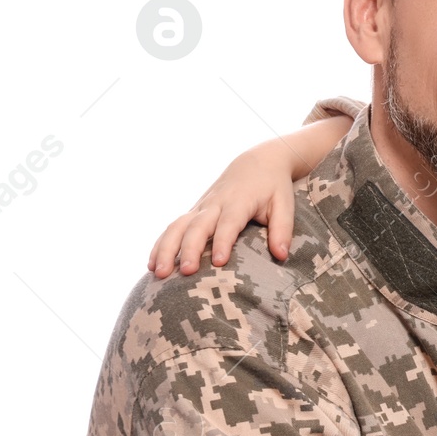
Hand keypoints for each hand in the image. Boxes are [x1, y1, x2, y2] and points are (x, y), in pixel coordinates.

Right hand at [148, 142, 299, 276]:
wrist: (257, 163)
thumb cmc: (273, 187)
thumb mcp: (284, 205)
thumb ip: (282, 229)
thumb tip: (281, 255)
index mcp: (239, 202)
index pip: (229, 223)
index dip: (224, 241)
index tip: (220, 262)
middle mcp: (215, 204)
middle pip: (198, 226)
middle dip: (190, 249)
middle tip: (186, 272)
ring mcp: (201, 207)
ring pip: (177, 226)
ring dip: (167, 248)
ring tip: (159, 272)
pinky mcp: (194, 212)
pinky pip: (172, 227)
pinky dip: (161, 244)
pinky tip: (152, 264)